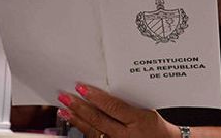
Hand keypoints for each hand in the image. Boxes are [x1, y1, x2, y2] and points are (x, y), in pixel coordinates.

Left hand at [57, 83, 178, 137]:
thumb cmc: (156, 126)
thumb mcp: (146, 110)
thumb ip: (125, 102)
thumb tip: (103, 88)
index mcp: (138, 121)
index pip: (113, 107)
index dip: (96, 97)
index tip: (82, 87)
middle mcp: (127, 135)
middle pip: (99, 120)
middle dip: (79, 107)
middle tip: (65, 96)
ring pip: (93, 132)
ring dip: (77, 120)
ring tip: (64, 109)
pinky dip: (83, 130)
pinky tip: (75, 122)